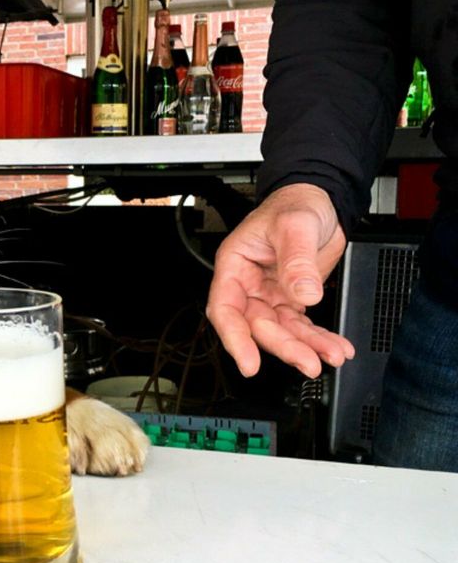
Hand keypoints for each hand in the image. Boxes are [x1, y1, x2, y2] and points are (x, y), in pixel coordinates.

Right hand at [206, 183, 355, 377]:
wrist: (319, 200)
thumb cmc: (295, 204)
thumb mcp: (295, 225)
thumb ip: (296, 261)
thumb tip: (304, 294)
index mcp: (235, 265)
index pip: (226, 309)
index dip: (235, 338)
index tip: (249, 362)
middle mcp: (249, 284)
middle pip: (258, 326)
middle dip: (284, 346)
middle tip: (308, 361)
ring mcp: (270, 294)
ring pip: (282, 331)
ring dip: (306, 347)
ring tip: (331, 356)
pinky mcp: (292, 299)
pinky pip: (302, 326)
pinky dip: (319, 339)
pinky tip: (335, 347)